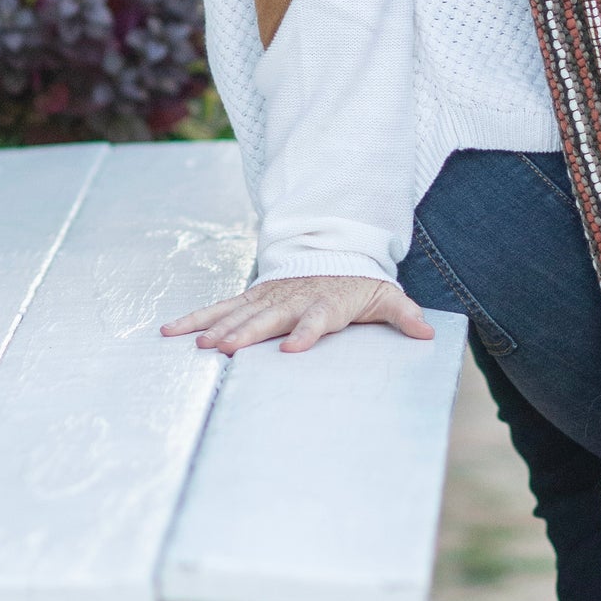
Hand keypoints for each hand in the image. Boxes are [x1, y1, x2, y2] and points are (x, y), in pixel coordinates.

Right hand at [161, 275, 434, 353]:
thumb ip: (404, 315)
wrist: (333, 251)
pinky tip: (172, 331)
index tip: (292, 349)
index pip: (316, 319)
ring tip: (196, 344)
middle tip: (225, 349)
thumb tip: (428, 334)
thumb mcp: (386, 296)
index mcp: (326, 303)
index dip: (306, 332)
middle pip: (269, 318)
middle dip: (247, 333)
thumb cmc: (359, 283)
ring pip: (239, 313)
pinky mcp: (253, 297)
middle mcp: (293, 300)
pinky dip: (198, 317)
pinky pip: (222, 308)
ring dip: (217, 327)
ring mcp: (269, 297)